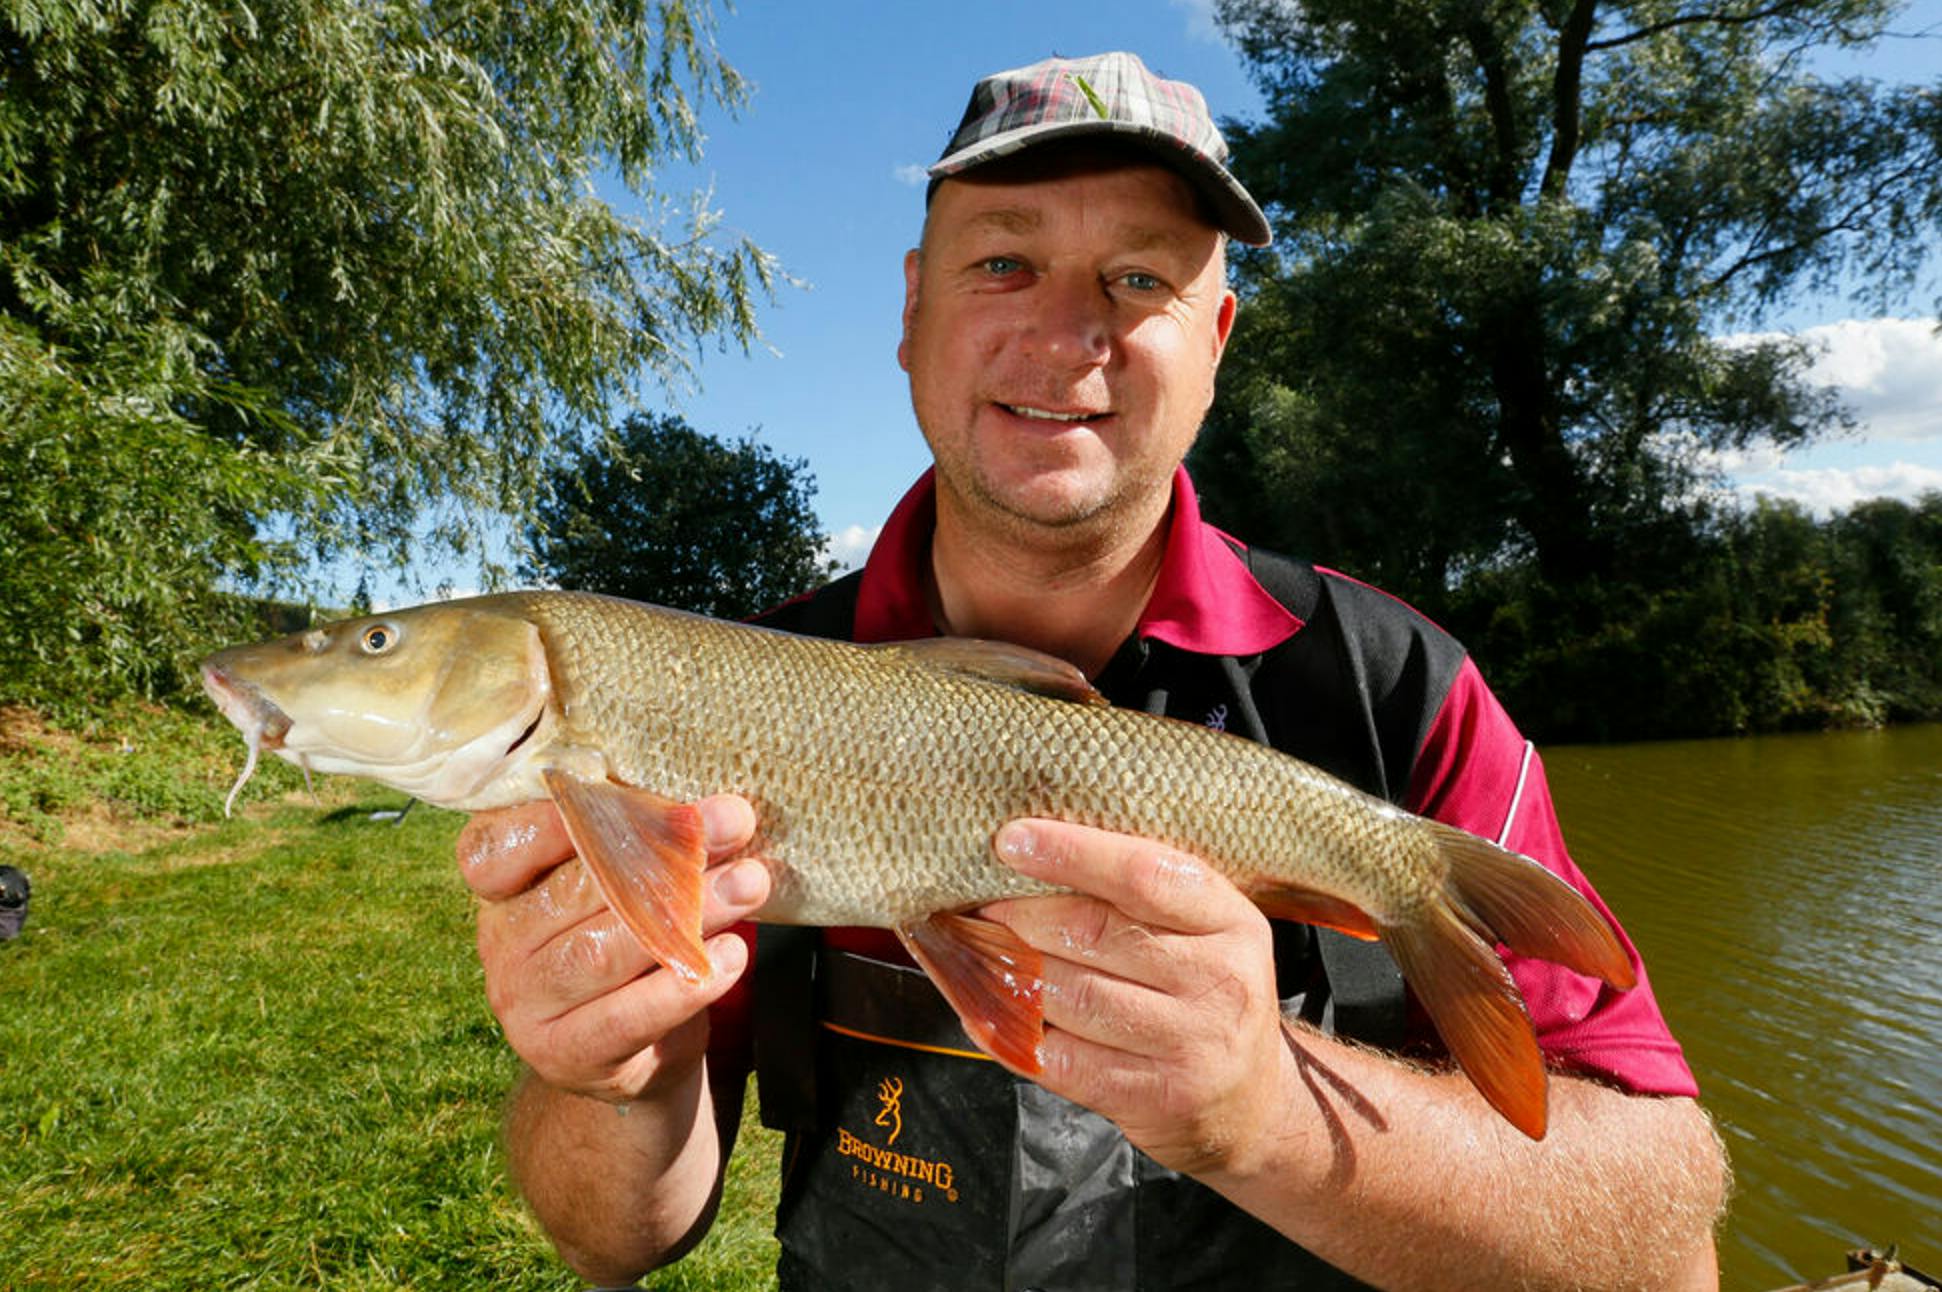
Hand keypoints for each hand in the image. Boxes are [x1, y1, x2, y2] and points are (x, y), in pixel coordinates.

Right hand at [457, 795, 769, 1103]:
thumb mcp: (623, 878)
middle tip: (733, 820)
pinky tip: (732, 956)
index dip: (554, 817)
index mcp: (500, 884)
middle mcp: (501, 941)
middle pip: (572, 890)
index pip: (493, 846)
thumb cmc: (630, 931)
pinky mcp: (565, 1052)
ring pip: (601, 952)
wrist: (637, 1048)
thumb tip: (711, 808)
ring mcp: (525, 1003)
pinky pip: (625, 1017)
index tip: (627, 792)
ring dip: (685, 913)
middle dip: (660, 852)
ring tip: (749, 882)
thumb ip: (639, 839)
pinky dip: (682, 986)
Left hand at [979, 819, 1292, 1177]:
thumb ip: (1141, 894)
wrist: (1251, 1103)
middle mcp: (1219, 980)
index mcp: (1230, 920)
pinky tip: (984, 1012)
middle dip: (1022, 916)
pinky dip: (1010, 1033)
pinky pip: (1062, 1060)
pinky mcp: (1155, 1096)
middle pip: (1094, 932)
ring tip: (979, 954)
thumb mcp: (1205, 931)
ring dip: (1010, 972)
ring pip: (1071, 996)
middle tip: (981, 907)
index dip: (1071, 854)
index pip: (1143, 874)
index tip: (1011, 840)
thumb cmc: (1206, 994)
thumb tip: (1034, 851)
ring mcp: (1190, 1044)